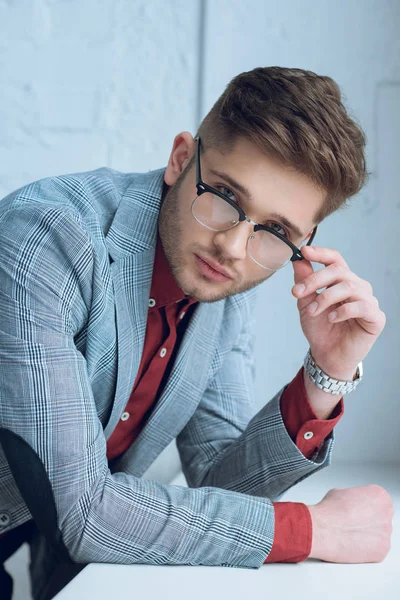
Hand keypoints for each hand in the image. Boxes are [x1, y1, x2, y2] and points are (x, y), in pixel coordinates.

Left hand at [291, 245, 385, 379]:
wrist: (326, 355)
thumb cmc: (320, 328)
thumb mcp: (305, 303)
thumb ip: (304, 282)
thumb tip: (298, 261)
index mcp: (341, 280)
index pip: (335, 259)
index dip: (321, 253)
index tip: (304, 251)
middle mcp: (357, 286)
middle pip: (339, 271)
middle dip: (315, 279)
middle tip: (297, 292)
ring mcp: (368, 300)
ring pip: (349, 286)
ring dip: (326, 297)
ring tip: (312, 311)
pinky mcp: (375, 317)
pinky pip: (362, 306)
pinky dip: (343, 310)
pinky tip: (332, 318)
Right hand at [308, 485, 393, 562]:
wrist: (322, 529)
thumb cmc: (329, 511)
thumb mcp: (342, 492)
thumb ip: (356, 498)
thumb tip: (355, 504)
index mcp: (380, 496)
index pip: (379, 501)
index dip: (366, 506)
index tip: (358, 510)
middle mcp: (387, 513)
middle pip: (381, 517)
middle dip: (369, 520)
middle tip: (354, 522)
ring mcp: (386, 533)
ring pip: (379, 534)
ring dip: (367, 534)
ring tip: (350, 533)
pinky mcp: (382, 551)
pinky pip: (376, 549)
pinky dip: (366, 548)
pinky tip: (352, 542)